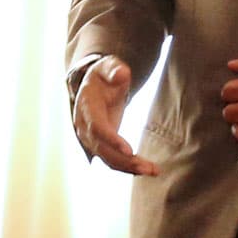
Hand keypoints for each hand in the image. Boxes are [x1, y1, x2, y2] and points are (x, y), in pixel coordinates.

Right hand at [73, 56, 155, 175]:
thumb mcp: (108, 66)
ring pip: (108, 159)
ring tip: (153, 171)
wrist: (94, 86)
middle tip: (147, 167)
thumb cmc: (104, 75)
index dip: (112, 140)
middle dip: (125, 161)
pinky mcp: (101, 145)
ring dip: (129, 168)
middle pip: (103, 149)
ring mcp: (91, 138)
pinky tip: (148, 170)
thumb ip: (114, 69)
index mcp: (86, 107)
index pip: (97, 128)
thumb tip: (121, 73)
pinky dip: (129, 167)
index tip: (129, 150)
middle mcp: (85, 127)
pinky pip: (113, 160)